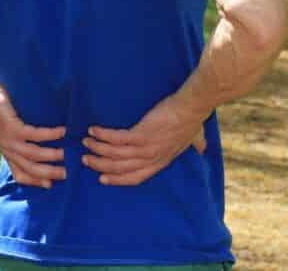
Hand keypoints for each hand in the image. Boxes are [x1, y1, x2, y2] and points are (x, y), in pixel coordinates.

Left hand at [0, 79, 66, 188]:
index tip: (51, 185)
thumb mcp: (9, 131)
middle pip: (31, 169)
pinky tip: (62, 131)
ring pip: (34, 154)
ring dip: (52, 155)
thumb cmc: (0, 111)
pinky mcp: (12, 128)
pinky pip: (35, 135)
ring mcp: (9, 140)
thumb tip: (45, 143)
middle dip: (50, 173)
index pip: (21, 175)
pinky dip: (50, 134)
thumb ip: (21, 140)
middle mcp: (8, 150)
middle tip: (68, 173)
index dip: (36, 182)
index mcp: (8, 153)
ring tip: (67, 153)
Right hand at [81, 94, 206, 185]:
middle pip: (120, 168)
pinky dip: (103, 136)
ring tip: (85, 143)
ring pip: (115, 154)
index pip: (136, 177)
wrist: (192, 107)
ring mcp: (146, 148)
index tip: (102, 178)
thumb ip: (196, 145)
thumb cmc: (193, 120)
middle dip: (101, 164)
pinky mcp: (141, 134)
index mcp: (161, 161)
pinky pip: (116, 139)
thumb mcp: (194, 139)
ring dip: (97, 149)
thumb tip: (202, 148)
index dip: (118, 179)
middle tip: (86, 159)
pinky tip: (93, 130)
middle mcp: (152, 158)